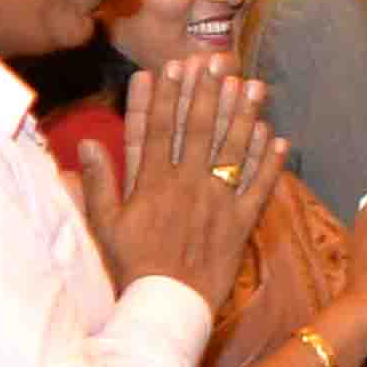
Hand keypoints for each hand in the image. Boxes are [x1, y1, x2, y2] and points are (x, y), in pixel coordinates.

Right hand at [71, 62, 275, 302]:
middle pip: (199, 130)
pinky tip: (278, 138)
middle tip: (218, 60)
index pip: (158, 129)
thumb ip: (98, 182)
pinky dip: (270, 164)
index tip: (173, 66)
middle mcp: (188, 185)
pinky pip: (258, 189)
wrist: (167, 305)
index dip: (166, 95)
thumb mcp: (104, 225)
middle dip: (208, 92)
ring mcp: (217, 203)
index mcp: (153, 183)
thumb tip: (87, 143)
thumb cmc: (131, 266)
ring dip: (244, 115)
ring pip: (233, 151)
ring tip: (253, 85)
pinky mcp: (240, 224)